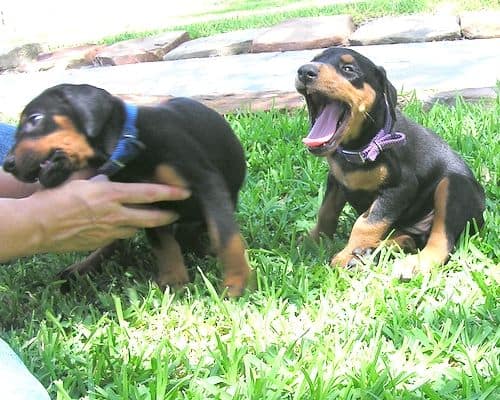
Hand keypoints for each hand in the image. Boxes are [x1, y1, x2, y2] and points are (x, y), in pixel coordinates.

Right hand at [26, 178, 189, 253]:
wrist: (38, 226)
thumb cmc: (55, 198)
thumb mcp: (79, 181)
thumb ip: (97, 177)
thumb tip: (105, 172)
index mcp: (111, 194)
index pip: (148, 193)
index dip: (169, 193)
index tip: (185, 192)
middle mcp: (116, 214)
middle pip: (151, 217)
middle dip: (168, 216)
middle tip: (177, 213)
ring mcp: (109, 231)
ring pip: (136, 228)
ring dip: (143, 223)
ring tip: (149, 219)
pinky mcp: (101, 243)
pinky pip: (119, 236)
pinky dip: (123, 231)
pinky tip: (119, 226)